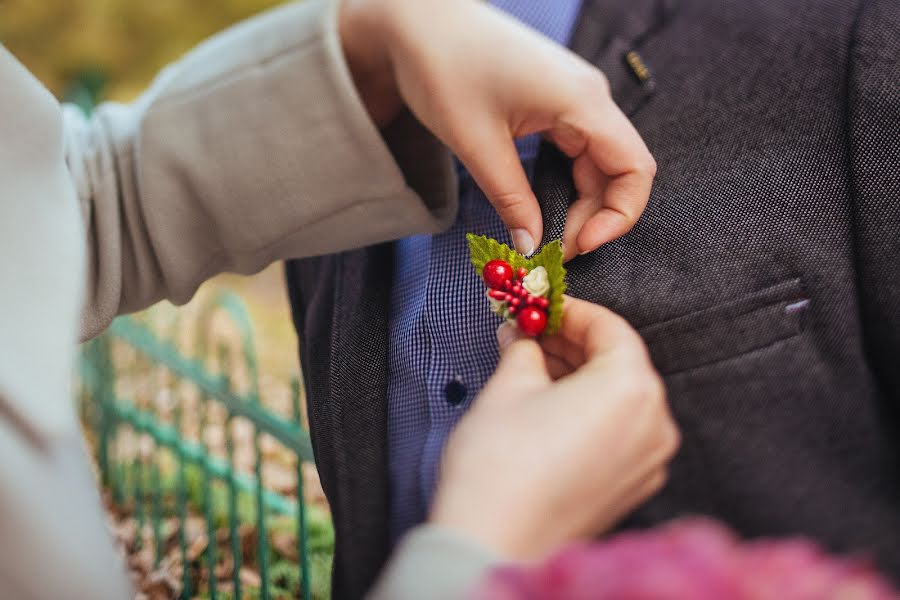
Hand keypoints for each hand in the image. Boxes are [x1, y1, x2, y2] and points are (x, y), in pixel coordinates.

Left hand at [339, 0, 655, 258]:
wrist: (416, 22)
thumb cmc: (443, 67)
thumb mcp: (477, 144)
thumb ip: (512, 201)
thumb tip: (532, 248)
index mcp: (582, 100)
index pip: (634, 168)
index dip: (619, 216)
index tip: (582, 246)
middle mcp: (588, 96)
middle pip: (617, 171)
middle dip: (592, 217)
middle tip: (552, 251)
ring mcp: (573, 97)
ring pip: (596, 164)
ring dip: (577, 204)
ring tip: (545, 234)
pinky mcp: (555, 101)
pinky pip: (575, 151)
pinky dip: (563, 184)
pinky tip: (540, 205)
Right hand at [429, 297, 678, 559]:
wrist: (492, 542)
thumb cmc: (500, 466)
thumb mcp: (509, 386)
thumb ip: (524, 348)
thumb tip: (524, 334)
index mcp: (631, 389)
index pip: (611, 329)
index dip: (572, 312)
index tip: (543, 307)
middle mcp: (654, 424)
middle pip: (619, 364)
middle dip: (573, 345)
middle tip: (532, 334)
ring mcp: (647, 461)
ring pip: (619, 398)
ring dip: (580, 377)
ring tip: (533, 368)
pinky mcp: (632, 486)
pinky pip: (618, 431)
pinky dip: (589, 411)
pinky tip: (549, 406)